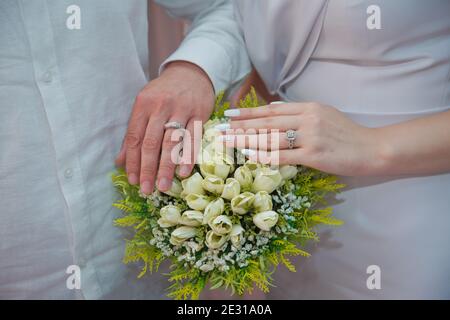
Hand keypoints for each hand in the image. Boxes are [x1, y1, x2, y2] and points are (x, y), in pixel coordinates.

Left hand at [116, 61, 214, 193]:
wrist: (190, 73)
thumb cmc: (164, 93)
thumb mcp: (144, 107)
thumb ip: (133, 133)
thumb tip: (119, 162)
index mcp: (143, 105)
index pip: (134, 138)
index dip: (132, 161)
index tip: (132, 180)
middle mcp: (161, 106)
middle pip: (152, 142)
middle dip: (148, 169)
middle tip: (146, 190)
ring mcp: (181, 109)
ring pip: (172, 143)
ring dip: (167, 167)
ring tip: (163, 186)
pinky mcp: (199, 113)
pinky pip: (193, 138)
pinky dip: (189, 157)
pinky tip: (184, 172)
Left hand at [219, 102, 385, 175]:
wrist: (371, 148)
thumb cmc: (346, 134)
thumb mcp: (323, 115)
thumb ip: (299, 114)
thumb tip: (273, 113)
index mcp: (308, 107)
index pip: (271, 109)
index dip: (248, 111)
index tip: (229, 114)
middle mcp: (307, 118)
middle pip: (267, 122)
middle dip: (241, 126)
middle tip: (220, 129)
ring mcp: (310, 137)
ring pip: (271, 138)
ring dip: (246, 140)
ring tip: (227, 142)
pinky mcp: (314, 156)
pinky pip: (283, 156)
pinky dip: (264, 155)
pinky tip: (248, 156)